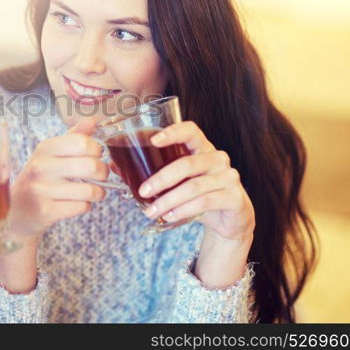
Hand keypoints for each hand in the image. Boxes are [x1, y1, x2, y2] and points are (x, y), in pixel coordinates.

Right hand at [6, 117, 107, 241]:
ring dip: (98, 192)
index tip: (95, 155)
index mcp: (45, 148)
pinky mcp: (46, 211)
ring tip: (93, 191)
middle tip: (99, 175)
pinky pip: (82, 207)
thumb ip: (73, 136)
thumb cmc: (39, 178)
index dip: (96, 149)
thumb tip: (92, 120)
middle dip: (103, 172)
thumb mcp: (51, 153)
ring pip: (90, 190)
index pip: (82, 142)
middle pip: (91, 166)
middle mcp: (41, 167)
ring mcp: (42, 190)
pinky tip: (77, 202)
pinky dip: (85, 206)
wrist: (16, 210)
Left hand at [137, 121, 254, 242]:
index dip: (173, 132)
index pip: (191, 130)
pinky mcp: (234, 198)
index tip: (152, 140)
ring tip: (151, 211)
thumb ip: (151, 171)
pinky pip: (206, 202)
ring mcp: (229, 177)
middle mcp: (218, 158)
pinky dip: (184, 210)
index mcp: (202, 148)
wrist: (229, 220)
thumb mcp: (177, 181)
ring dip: (169, 200)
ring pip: (194, 186)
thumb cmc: (198, 194)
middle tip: (142, 191)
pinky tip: (170, 216)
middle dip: (161, 179)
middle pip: (187, 163)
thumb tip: (114, 164)